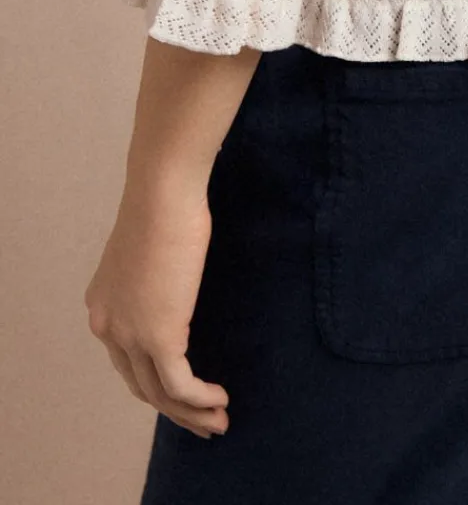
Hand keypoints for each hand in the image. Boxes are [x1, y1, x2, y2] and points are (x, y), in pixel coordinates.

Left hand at [84, 178, 229, 440]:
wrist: (163, 192)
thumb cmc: (167, 205)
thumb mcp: (154, 251)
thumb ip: (158, 278)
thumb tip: (179, 283)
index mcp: (103, 307)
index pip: (127, 361)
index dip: (156, 382)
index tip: (187, 392)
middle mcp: (108, 327)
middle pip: (141, 385)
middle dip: (174, 409)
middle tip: (205, 419)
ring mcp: (130, 334)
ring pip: (160, 394)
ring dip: (191, 413)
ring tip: (218, 420)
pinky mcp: (158, 337)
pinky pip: (179, 385)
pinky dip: (200, 399)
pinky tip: (220, 399)